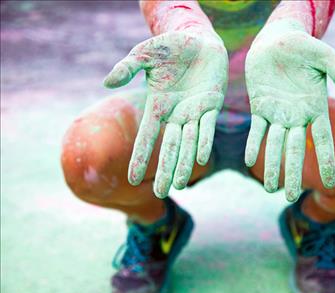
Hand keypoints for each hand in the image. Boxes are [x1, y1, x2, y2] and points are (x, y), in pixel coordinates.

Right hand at [104, 31, 227, 197]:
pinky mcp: (211, 104)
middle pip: (169, 147)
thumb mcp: (145, 55)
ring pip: (189, 143)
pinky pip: (207, 127)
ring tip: (180, 185)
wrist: (199, 40)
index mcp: (158, 106)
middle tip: (161, 193)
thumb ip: (127, 68)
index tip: (132, 179)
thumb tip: (106, 83)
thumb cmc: (170, 47)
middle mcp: (176, 114)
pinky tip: (201, 158)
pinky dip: (204, 141)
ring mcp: (194, 111)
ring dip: (184, 163)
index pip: (147, 137)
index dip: (141, 157)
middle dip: (164, 170)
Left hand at [245, 28, 334, 201]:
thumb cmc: (304, 46)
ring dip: (273, 166)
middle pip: (296, 150)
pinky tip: (250, 162)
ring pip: (275, 145)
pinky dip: (254, 145)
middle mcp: (297, 116)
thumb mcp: (325, 56)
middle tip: (291, 197)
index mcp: (315, 107)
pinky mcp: (260, 107)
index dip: (326, 160)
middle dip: (294, 173)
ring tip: (269, 189)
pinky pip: (257, 130)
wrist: (276, 40)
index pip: (322, 139)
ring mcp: (278, 113)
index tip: (330, 183)